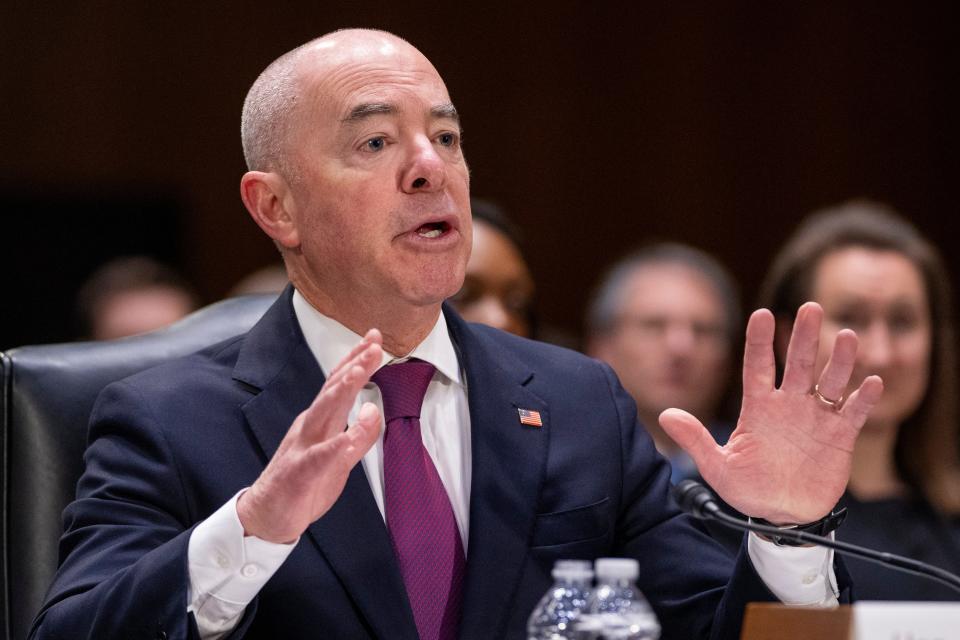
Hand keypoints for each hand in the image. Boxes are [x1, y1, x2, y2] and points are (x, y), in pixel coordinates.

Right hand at [237, 329, 383, 542]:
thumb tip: (374, 408)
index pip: (339, 384)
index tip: (375, 337)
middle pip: (333, 391)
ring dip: (340, 393)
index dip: (357, 360)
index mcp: (320, 421)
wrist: (268, 516)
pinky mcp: (299, 474)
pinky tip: (348, 439)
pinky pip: (318, 459)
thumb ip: (360, 434)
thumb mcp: (342, 459)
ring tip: (359, 373)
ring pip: (322, 415)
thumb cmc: (304, 484)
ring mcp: (302, 448)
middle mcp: (310, 428)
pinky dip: (334, 447)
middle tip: (374, 344)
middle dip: (354, 366)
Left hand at [660, 302, 882, 523]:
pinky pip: (854, 413)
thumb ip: (695, 439)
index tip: (762, 313)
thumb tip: (664, 415)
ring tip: (848, 336)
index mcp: (758, 407)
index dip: (760, 341)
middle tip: (811, 307)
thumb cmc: (747, 489)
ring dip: (840, 361)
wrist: (781, 516)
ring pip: (830, 381)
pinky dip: (863, 399)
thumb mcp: (717, 466)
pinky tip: (871, 382)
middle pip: (798, 364)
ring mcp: (816, 418)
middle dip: (805, 337)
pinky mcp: (840, 436)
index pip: (757, 366)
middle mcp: (788, 405)